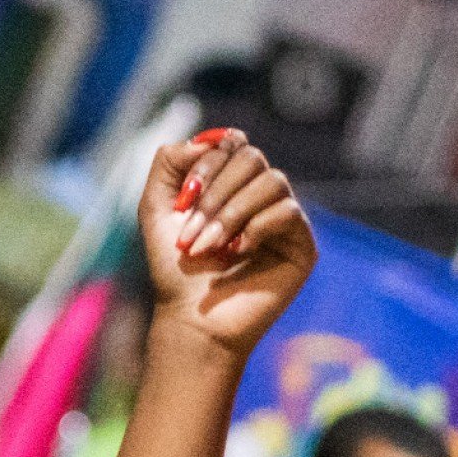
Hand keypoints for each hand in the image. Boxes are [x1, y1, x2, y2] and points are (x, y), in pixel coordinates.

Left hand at [139, 128, 316, 356]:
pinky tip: (237, 251)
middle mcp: (259, 195)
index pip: (231, 144)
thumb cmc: (174, 268)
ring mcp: (283, 218)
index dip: (206, 164)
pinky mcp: (302, 244)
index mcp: (229, 183)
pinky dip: (256, 227)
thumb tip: (208, 139)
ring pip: (272, 180)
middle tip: (190, 231)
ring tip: (207, 247)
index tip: (182, 201)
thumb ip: (169, 164)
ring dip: (231, 213)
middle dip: (215, 193)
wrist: (190, 318)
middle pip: (251, 158)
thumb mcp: (155, 208)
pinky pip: (288, 211)